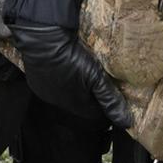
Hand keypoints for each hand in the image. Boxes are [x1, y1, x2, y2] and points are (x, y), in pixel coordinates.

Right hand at [8, 22, 132, 127]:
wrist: (43, 39)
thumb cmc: (72, 57)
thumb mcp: (96, 76)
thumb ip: (110, 99)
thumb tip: (126, 123)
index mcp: (75, 104)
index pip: (94, 113)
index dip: (104, 104)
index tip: (111, 94)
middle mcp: (59, 102)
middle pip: (79, 104)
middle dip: (89, 96)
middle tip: (98, 81)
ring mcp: (46, 92)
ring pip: (65, 95)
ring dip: (74, 88)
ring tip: (82, 73)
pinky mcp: (36, 81)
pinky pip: (51, 86)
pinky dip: (60, 80)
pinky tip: (64, 68)